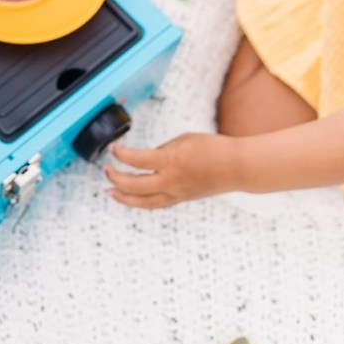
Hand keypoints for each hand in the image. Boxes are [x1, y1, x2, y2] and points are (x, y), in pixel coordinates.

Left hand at [104, 132, 239, 208]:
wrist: (237, 167)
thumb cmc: (212, 148)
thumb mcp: (182, 140)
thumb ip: (162, 149)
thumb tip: (147, 158)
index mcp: (169, 161)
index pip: (136, 160)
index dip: (120, 154)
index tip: (113, 149)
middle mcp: (170, 180)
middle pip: (134, 185)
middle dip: (116, 177)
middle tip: (105, 170)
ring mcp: (176, 193)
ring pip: (143, 201)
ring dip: (124, 197)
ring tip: (110, 192)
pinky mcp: (182, 199)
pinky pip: (156, 203)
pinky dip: (141, 201)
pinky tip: (133, 198)